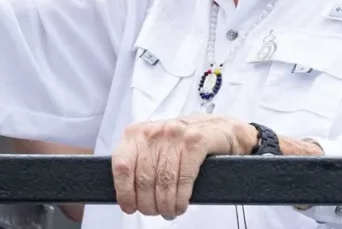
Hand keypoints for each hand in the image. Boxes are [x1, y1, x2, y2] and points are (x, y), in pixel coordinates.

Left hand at [111, 115, 257, 219]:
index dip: (124, 191)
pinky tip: (181, 205)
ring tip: (169, 211)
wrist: (220, 128)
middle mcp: (153, 132)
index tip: (129, 206)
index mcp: (136, 133)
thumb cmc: (182, 141)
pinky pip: (183, 179)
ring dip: (165, 204)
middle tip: (154, 211)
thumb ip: (139, 162)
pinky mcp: (195, 142)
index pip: (121, 165)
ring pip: (164, 182)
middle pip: (144, 179)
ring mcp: (174, 135)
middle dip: (148, 204)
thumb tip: (127, 193)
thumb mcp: (154, 146)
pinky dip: (181, 198)